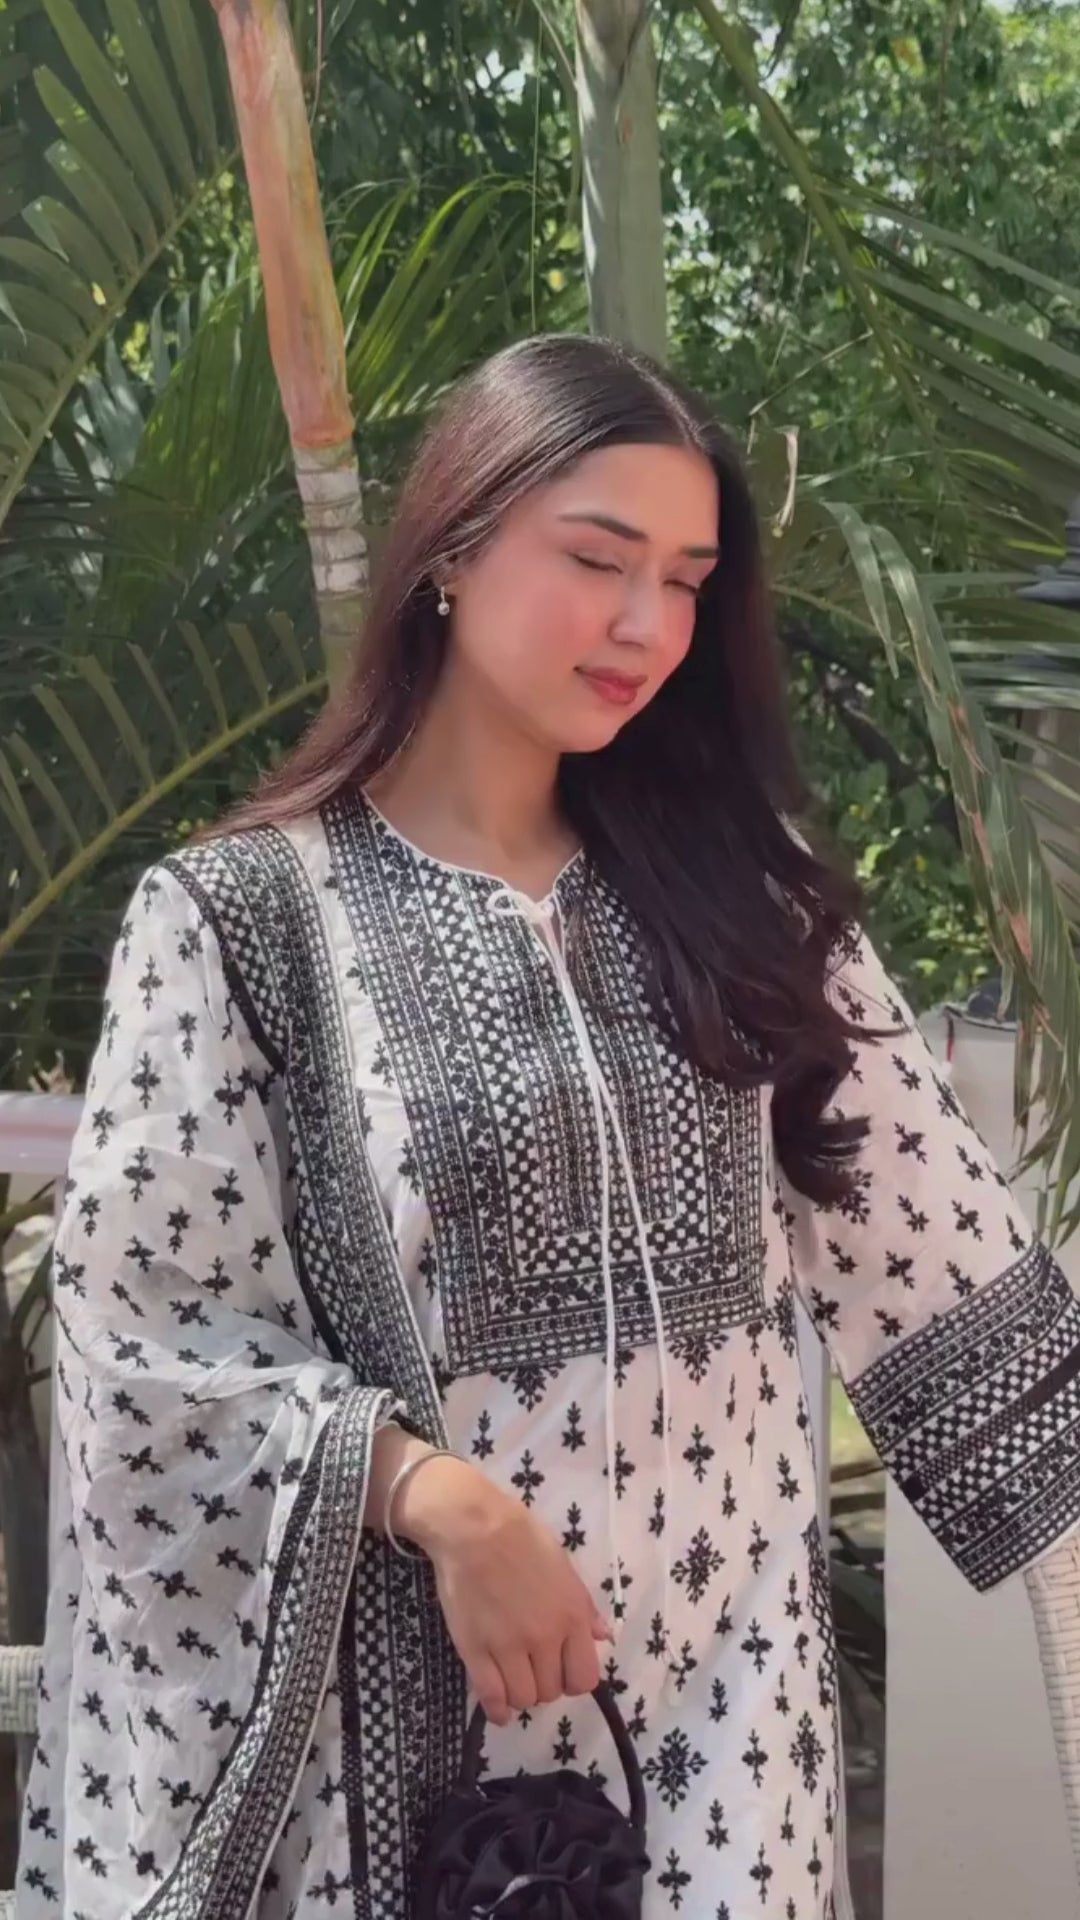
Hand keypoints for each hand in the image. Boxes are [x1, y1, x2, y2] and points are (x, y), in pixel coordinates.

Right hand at [400, 1454, 612, 1726]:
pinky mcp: (476, 1651)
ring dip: (521, 1693)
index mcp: (571, 1616)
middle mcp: (545, 1638)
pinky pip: (491, 1696)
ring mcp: (509, 1648)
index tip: (561, 1669)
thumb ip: (584, 1606)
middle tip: (533, 1667)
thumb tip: (603, 1635)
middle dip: (545, 1684)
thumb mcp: (563, 1566)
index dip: (573, 1679)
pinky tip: (499, 1707)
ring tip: (514, 1677)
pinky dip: (497, 1709)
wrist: (472, 1527)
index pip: (584, 1678)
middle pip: (552, 1691)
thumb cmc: (521, 1537)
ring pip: (524, 1698)